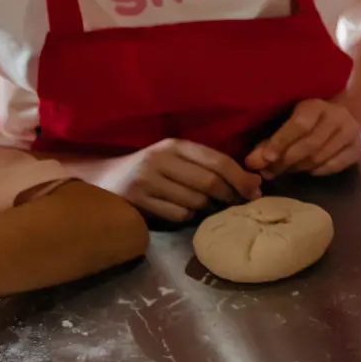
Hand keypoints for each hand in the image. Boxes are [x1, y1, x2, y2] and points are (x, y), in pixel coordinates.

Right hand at [95, 138, 261, 223]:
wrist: (103, 179)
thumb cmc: (150, 169)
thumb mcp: (175, 158)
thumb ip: (207, 165)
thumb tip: (252, 183)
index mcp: (174, 145)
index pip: (217, 160)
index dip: (241, 177)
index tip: (257, 190)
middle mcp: (160, 160)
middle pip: (209, 182)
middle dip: (230, 195)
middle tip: (241, 204)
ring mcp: (147, 182)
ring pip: (195, 202)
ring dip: (207, 208)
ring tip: (208, 206)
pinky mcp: (138, 202)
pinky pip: (178, 216)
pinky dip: (187, 217)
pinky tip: (182, 211)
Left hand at [246, 99, 360, 177]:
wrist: (341, 113)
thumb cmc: (305, 119)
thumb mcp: (286, 122)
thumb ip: (268, 142)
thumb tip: (252, 163)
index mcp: (316, 104)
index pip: (299, 124)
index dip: (281, 142)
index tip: (265, 159)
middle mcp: (338, 115)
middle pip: (311, 143)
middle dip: (287, 160)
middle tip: (270, 172)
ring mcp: (352, 131)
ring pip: (322, 156)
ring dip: (300, 167)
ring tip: (286, 171)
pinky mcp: (359, 147)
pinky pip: (338, 165)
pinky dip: (320, 171)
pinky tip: (309, 170)